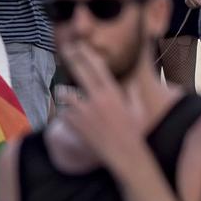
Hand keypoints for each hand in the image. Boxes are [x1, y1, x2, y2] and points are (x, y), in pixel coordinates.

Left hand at [56, 38, 156, 174]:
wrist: (124, 155)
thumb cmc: (134, 133)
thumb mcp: (138, 110)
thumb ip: (134, 94)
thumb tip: (133, 80)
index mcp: (112, 94)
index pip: (97, 68)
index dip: (87, 55)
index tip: (80, 46)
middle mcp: (96, 99)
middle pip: (79, 72)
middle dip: (72, 59)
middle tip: (65, 50)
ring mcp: (83, 111)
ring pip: (65, 93)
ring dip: (65, 94)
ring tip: (66, 97)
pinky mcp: (73, 123)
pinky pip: (62, 112)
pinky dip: (64, 114)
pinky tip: (71, 119)